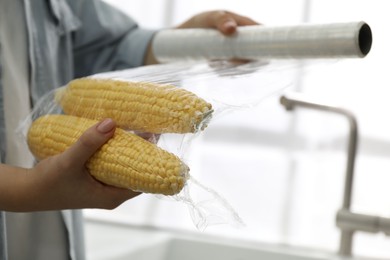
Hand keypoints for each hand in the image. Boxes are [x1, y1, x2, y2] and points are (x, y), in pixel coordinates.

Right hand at [1, 118, 139, 211]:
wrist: (27, 191)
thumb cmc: (49, 183)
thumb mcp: (70, 162)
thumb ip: (89, 143)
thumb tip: (111, 122)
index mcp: (111, 197)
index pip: (143, 181)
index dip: (152, 163)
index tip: (156, 141)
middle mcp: (110, 194)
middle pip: (135, 172)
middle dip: (142, 153)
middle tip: (148, 131)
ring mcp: (102, 187)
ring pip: (123, 167)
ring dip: (128, 150)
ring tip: (136, 129)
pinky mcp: (94, 180)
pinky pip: (111, 165)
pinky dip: (114, 152)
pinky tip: (115, 136)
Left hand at [144, 10, 257, 64]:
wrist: (180, 40)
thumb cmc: (196, 25)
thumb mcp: (207, 19)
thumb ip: (220, 20)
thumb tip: (232, 28)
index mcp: (241, 23)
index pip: (261, 31)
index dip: (266, 41)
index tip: (263, 52)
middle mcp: (241, 37)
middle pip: (255, 49)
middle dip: (248, 57)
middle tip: (232, 60)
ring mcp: (235, 49)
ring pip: (245, 61)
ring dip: (237, 65)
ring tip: (218, 60)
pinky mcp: (227, 60)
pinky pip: (234, 68)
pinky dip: (227, 69)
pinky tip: (215, 65)